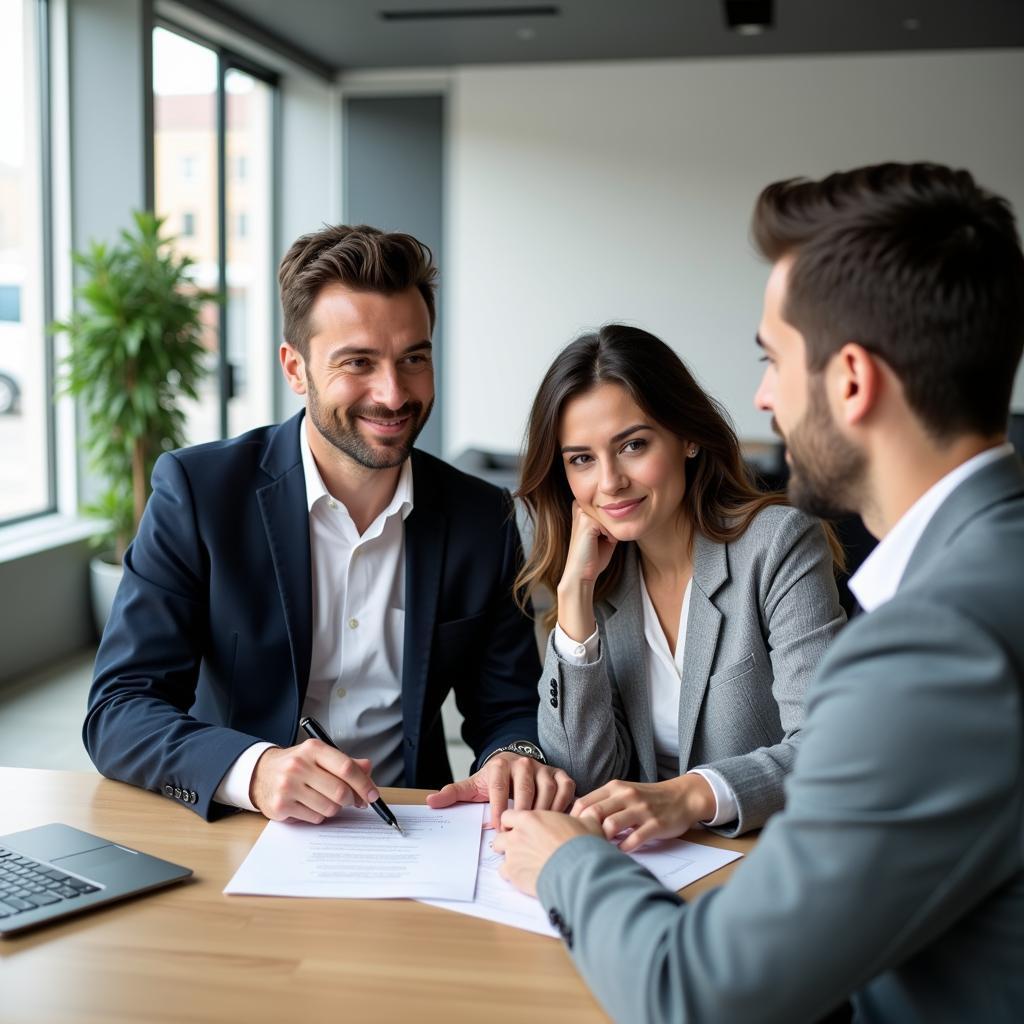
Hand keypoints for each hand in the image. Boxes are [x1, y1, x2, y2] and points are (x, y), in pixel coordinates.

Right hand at [250, 740, 378, 823]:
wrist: (261, 773)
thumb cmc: (297, 765)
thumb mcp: (320, 756)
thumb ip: (346, 762)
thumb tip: (368, 769)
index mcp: (313, 749)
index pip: (346, 768)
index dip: (364, 784)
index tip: (373, 795)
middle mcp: (298, 766)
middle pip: (340, 792)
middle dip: (351, 800)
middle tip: (352, 801)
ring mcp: (288, 786)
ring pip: (329, 808)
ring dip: (334, 808)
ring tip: (324, 799)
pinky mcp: (280, 805)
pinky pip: (314, 818)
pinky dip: (318, 815)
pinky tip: (309, 805)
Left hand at [426, 753, 575, 829]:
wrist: (513, 765)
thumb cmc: (493, 781)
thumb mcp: (473, 786)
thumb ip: (453, 794)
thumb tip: (430, 802)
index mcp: (500, 765)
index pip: (499, 788)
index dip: (498, 809)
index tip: (496, 829)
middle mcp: (524, 764)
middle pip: (526, 789)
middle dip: (522, 813)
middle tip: (519, 835)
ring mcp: (544, 768)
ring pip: (547, 790)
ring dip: (543, 812)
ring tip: (538, 832)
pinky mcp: (560, 774)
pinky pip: (565, 789)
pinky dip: (564, 805)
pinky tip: (558, 821)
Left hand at [491, 809, 601, 896]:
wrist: (579, 870)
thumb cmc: (582, 844)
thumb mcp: (588, 823)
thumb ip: (583, 816)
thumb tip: (592, 813)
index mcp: (530, 818)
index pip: (508, 816)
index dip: (514, 823)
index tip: (521, 830)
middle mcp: (517, 834)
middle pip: (500, 835)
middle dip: (508, 841)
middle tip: (521, 847)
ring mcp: (513, 854)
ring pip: (500, 853)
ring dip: (509, 856)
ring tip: (522, 862)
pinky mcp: (514, 873)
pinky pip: (503, 872)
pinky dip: (511, 874)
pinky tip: (524, 876)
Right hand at [556, 503, 617, 641]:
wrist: (581, 573)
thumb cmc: (593, 556)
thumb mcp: (604, 535)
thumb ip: (610, 521)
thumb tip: (627, 512)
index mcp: (581, 508)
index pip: (609, 510)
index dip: (611, 525)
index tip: (603, 538)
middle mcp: (579, 506)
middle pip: (611, 512)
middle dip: (612, 527)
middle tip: (602, 541)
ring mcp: (582, 513)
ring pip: (611, 519)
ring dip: (611, 532)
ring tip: (600, 542)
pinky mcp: (587, 521)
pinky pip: (610, 525)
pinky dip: (610, 537)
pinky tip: (599, 544)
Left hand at [570, 775, 715, 851]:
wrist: (682, 797)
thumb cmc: (648, 798)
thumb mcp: (624, 793)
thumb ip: (604, 802)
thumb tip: (577, 818)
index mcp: (615, 787)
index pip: (584, 802)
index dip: (573, 818)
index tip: (568, 832)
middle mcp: (626, 796)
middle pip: (595, 813)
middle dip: (585, 830)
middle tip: (581, 844)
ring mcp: (641, 810)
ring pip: (612, 825)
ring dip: (603, 839)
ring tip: (600, 848)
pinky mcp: (655, 824)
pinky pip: (634, 839)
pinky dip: (624, 848)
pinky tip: (620, 851)